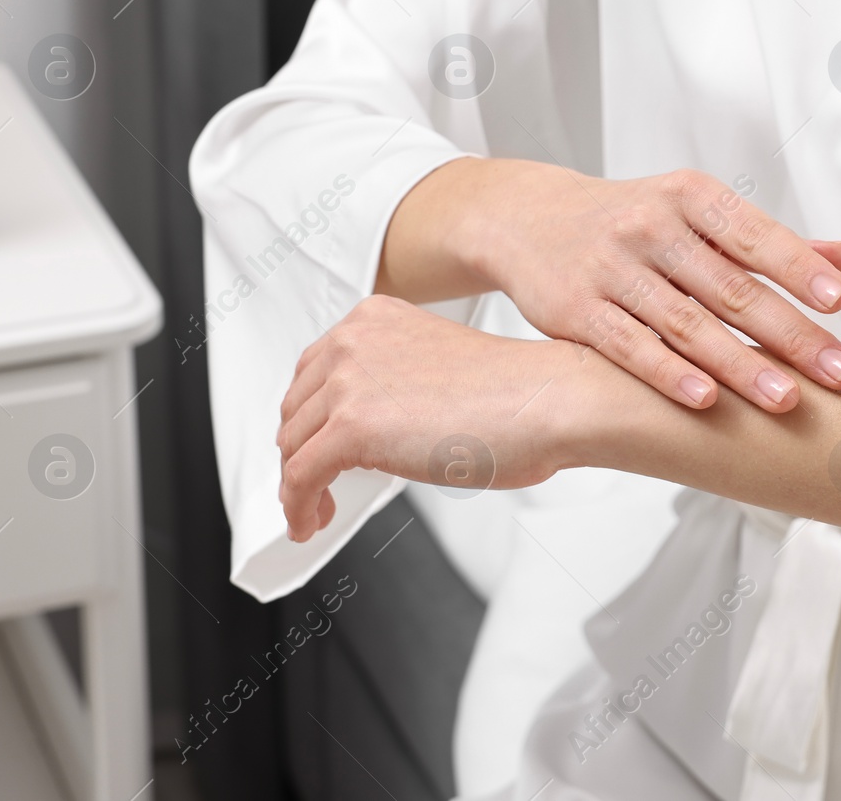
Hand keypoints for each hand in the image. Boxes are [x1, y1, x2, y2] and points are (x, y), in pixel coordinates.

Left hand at [277, 295, 583, 541]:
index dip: (311, 418)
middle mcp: (353, 340)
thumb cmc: (518, 392)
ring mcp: (349, 382)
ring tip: (316, 509)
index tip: (317, 445)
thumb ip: (393, 382)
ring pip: (293, 445)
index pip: (313, 371)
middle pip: (295, 409)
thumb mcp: (436, 366)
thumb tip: (374, 427)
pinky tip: (311, 522)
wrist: (548, 401)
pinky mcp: (351, 428)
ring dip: (300, 484)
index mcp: (374, 319)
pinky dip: (297, 507)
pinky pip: (300, 477)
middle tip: (318, 483)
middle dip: (303, 450)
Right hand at [383, 159, 840, 412]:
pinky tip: (706, 401)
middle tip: (840, 371)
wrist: (528, 218)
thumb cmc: (632, 221)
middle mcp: (651, 226)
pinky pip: (630, 346)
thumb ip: (766, 242)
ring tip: (787, 399)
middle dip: (790, 333)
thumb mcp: (693, 214)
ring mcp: (611, 267)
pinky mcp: (576, 309)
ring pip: (686, 323)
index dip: (798, 268)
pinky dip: (668, 373)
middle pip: (731, 287)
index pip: (754, 235)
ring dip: (740, 364)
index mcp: (689, 196)